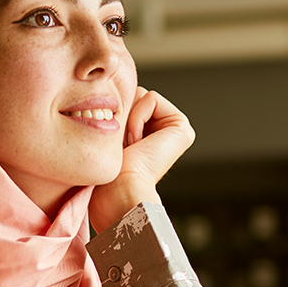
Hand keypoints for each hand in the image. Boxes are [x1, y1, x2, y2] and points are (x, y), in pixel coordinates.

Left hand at [88, 88, 194, 233]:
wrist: (118, 191)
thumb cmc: (106, 175)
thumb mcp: (105, 138)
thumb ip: (111, 114)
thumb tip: (105, 95)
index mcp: (148, 135)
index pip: (124, 102)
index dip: (113, 117)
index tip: (115, 147)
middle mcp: (164, 131)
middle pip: (132, 96)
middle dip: (121, 116)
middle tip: (122, 147)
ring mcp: (175, 129)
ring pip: (140, 95)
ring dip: (127, 119)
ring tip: (129, 146)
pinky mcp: (182, 126)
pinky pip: (151, 98)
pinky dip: (137, 118)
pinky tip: (137, 142)